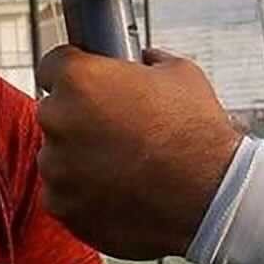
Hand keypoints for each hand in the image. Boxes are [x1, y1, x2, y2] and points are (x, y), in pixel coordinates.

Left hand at [35, 46, 243, 259]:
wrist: (211, 199)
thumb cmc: (197, 134)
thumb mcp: (180, 74)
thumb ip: (148, 62)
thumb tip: (144, 59)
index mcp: (79, 79)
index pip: (53, 65)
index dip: (73, 72)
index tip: (86, 83)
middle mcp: (57, 119)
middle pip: (55, 112)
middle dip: (80, 118)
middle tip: (117, 130)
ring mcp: (55, 165)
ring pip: (57, 154)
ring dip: (79, 157)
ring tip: (123, 165)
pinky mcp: (59, 204)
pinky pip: (62, 192)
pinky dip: (82, 192)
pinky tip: (117, 191)